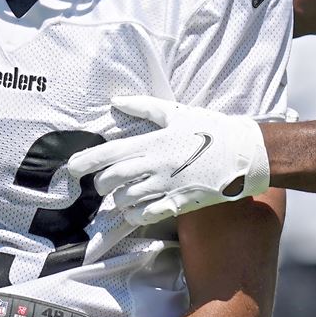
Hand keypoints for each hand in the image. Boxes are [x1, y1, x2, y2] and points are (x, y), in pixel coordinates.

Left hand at [68, 96, 270, 224]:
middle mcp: (155, 166)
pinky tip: (137, 209)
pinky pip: (146, 215)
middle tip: (102, 183)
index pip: (108, 154)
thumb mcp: (175, 112)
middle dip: (101, 184)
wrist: (244, 153)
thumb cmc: (209, 129)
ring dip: (118, 200)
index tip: (71, 168)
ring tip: (122, 195)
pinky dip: (136, 214)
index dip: (85, 161)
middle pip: (111, 180)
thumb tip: (116, 101)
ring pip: (126, 200)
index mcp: (151, 142)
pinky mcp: (179, 203)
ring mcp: (166, 186)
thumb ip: (142, 107)